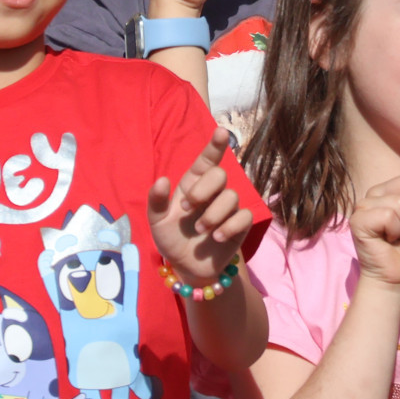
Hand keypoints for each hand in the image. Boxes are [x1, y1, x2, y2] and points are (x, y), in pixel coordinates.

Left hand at [147, 128, 256, 281]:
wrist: (187, 266)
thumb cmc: (171, 238)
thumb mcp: (156, 222)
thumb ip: (156, 201)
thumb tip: (162, 180)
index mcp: (193, 185)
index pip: (207, 160)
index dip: (215, 145)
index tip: (220, 132)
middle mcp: (213, 193)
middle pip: (220, 174)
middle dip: (203, 190)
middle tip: (187, 208)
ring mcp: (228, 208)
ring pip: (231, 197)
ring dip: (212, 215)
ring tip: (200, 231)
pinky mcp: (240, 226)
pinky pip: (243, 217)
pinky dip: (228, 227)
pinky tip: (216, 238)